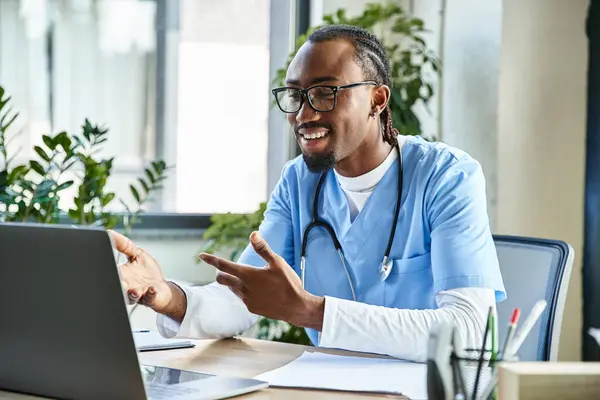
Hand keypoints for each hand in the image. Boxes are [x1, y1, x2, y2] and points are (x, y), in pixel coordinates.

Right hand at [109, 230, 183, 316]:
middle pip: (119, 287)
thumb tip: (110, 232)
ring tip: (134, 290)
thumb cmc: (148, 272)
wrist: (162, 288)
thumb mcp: (136, 254)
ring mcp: (139, 293)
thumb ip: (124, 245)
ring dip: (132, 293)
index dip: (107, 271)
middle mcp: (128, 286)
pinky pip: (149, 298)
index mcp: (122, 275)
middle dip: (118, 285)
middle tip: (119, 281)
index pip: (112, 273)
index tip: (105, 266)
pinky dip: (150, 294)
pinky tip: (151, 289)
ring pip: (131, 296)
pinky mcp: (151, 297)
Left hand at [198, 231, 323, 329]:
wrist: (296, 307)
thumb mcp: (277, 262)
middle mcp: (244, 288)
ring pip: (232, 289)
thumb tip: (253, 234)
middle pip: (222, 279)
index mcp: (248, 275)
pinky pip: (242, 297)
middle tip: (226, 268)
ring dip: (234, 282)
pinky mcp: (252, 308)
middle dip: (221, 272)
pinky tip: (258, 290)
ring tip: (250, 278)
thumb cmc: (288, 283)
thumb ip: (263, 249)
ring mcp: (247, 300)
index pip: (224, 265)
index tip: (202, 255)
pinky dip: (244, 291)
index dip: (211, 259)